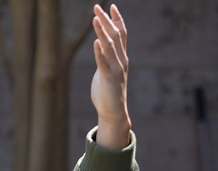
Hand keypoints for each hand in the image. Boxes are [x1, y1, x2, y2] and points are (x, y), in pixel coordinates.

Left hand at [90, 4, 130, 149]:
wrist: (113, 113)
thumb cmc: (107, 93)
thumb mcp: (106, 71)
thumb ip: (105, 59)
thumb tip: (100, 47)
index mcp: (121, 58)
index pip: (121, 34)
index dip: (117, 19)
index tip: (111, 6)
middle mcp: (121, 60)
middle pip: (115, 36)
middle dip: (106, 20)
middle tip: (97, 7)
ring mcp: (116, 69)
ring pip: (110, 46)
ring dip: (102, 32)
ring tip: (95, 19)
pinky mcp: (108, 79)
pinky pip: (103, 63)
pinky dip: (99, 52)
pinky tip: (95, 42)